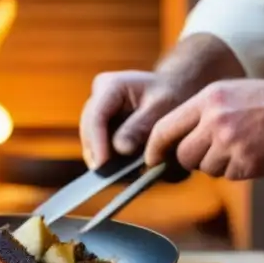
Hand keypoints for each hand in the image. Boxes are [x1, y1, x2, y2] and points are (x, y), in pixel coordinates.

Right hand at [79, 34, 245, 168]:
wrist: (175, 90)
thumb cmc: (171, 95)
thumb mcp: (161, 107)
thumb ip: (141, 127)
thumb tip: (121, 149)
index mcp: (110, 86)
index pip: (96, 117)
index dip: (97, 143)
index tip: (103, 166)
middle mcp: (98, 97)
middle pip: (88, 131)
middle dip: (97, 154)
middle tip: (111, 177)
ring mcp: (97, 112)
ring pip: (90, 141)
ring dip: (103, 158)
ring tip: (120, 176)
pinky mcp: (101, 126)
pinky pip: (99, 146)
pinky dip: (109, 159)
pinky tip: (122, 171)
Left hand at [144, 78, 263, 179]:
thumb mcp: (227, 92)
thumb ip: (199, 113)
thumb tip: (172, 139)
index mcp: (207, 100)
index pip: (165, 129)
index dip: (154, 148)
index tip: (150, 159)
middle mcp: (215, 122)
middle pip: (183, 155)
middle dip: (191, 158)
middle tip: (211, 149)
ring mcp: (230, 144)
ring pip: (205, 168)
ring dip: (216, 164)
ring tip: (239, 145)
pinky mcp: (245, 164)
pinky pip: (227, 175)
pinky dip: (236, 169)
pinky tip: (251, 153)